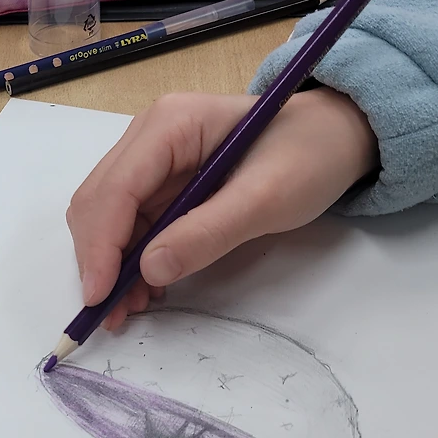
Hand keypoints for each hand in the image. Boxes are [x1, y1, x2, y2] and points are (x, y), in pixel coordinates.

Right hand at [65, 87, 378, 330]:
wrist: (338, 136)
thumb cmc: (312, 155)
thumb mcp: (268, 198)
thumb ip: (208, 232)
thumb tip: (148, 269)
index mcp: (170, 124)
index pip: (115, 188)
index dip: (101, 245)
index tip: (100, 295)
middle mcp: (149, 135)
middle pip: (98, 202)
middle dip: (99, 259)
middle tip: (114, 313)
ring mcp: (152, 157)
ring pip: (108, 216)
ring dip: (112, 263)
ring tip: (132, 308)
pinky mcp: (162, 180)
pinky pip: (131, 222)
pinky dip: (131, 257)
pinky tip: (149, 285)